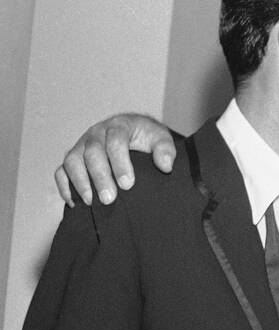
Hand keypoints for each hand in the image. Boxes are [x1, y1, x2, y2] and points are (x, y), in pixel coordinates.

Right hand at [54, 113, 174, 206]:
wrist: (134, 133)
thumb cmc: (147, 138)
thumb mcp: (161, 139)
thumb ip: (165, 149)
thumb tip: (165, 165)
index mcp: (118, 126)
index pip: (115, 141)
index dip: (120, 163)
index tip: (128, 184)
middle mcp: (96, 133)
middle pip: (92, 153)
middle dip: (100, 177)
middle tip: (109, 199)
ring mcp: (82, 145)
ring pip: (72, 160)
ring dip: (80, 182)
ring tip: (92, 201)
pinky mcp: (74, 158)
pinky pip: (61, 171)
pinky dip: (64, 186)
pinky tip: (75, 203)